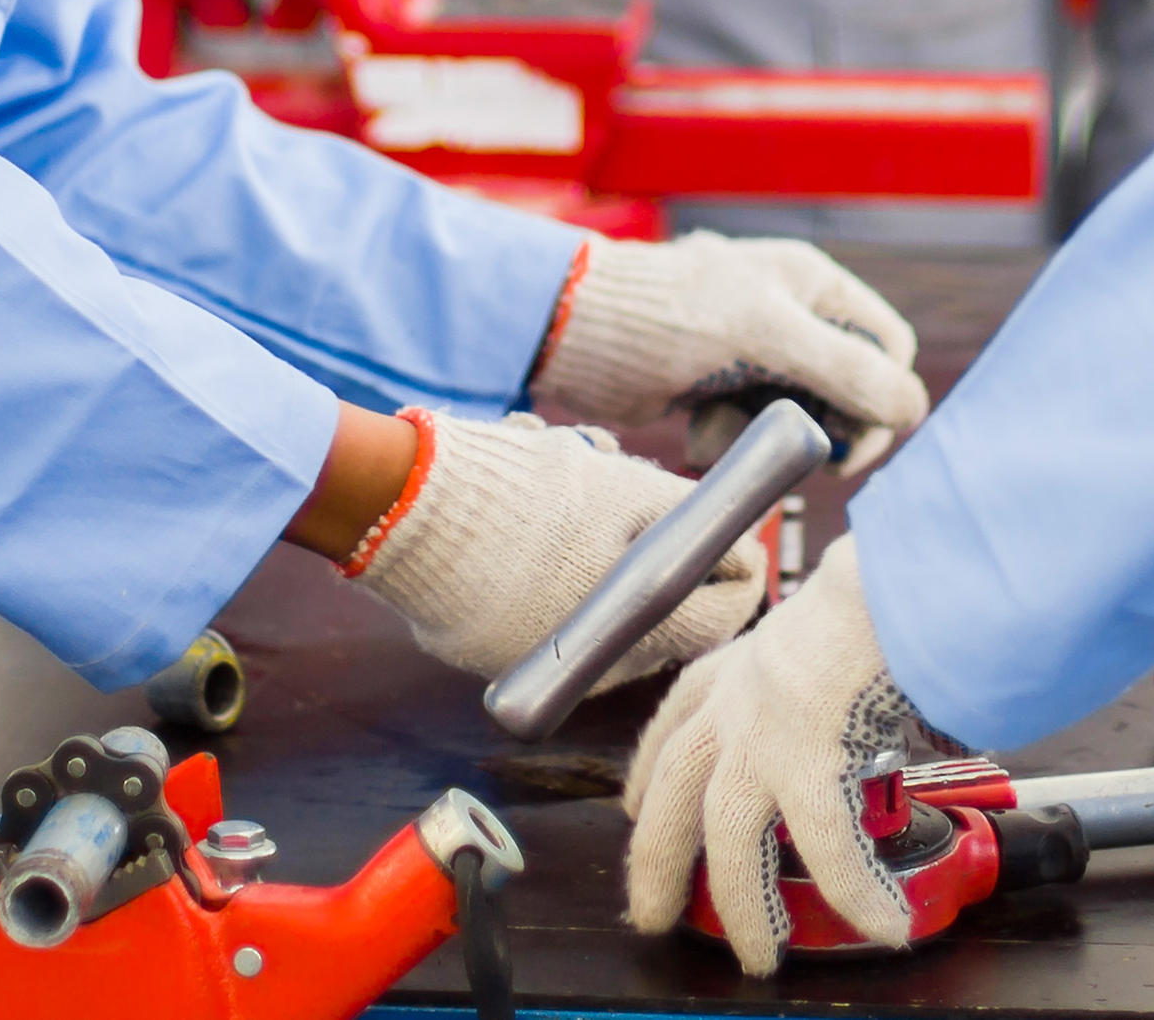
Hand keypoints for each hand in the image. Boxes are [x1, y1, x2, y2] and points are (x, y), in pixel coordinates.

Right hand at [340, 409, 767, 686]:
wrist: (414, 506)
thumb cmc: (534, 493)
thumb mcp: (630, 487)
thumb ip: (692, 518)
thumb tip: (735, 541)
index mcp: (641, 629)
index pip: (723, 613)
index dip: (739, 565)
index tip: (736, 534)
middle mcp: (592, 667)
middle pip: (662, 613)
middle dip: (664, 551)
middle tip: (648, 500)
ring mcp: (535, 665)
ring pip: (601, 610)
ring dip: (603, 553)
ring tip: (578, 488)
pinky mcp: (486, 653)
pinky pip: (543, 616)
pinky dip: (552, 572)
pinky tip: (532, 521)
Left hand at [530, 235, 929, 472]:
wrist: (574, 331)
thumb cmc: (669, 317)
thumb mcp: (767, 335)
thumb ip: (845, 368)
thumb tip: (912, 408)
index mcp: (813, 285)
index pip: (887, 348)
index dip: (881, 399)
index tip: (850, 439)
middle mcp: (790, 315)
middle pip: (848, 390)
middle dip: (820, 427)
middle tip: (795, 453)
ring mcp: (752, 354)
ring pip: (798, 418)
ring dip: (765, 437)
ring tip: (718, 428)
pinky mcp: (716, 387)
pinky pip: (751, 430)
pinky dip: (729, 440)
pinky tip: (695, 429)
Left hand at [624, 535, 929, 973]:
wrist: (902, 573)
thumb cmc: (885, 588)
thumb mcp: (835, 621)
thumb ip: (836, 661)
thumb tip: (879, 682)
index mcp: (744, 659)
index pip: (679, 716)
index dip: (651, 766)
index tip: (637, 802)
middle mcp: (741, 698)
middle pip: (678, 790)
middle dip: (658, 859)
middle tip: (651, 913)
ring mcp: (766, 734)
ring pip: (730, 837)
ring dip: (743, 904)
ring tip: (758, 956)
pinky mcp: (808, 764)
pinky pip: (829, 850)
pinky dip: (856, 893)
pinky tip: (884, 924)